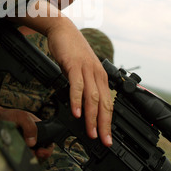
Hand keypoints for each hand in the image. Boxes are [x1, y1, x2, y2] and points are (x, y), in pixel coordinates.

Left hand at [0, 103, 53, 159]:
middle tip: (34, 155)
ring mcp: (25, 147)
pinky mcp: (17, 152)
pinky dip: (21, 160)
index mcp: (38, 130)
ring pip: (32, 158)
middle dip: (39, 156)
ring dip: (29, 158)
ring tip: (22, 154)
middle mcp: (33, 140)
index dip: (48, 149)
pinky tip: (16, 156)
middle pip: (42, 152)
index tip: (40, 151)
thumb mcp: (22, 116)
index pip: (49, 142)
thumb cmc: (9, 116)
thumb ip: (29, 126)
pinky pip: (22, 160)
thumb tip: (32, 143)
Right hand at [11, 0, 112, 145]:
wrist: (62, 29)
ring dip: (92, 117)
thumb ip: (84, 86)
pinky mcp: (74, 65)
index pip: (108, 104)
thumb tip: (82, 107)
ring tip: (91, 132)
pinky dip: (77, 100)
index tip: (107, 139)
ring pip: (93, 97)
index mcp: (100, 77)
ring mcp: (87, 69)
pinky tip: (76, 112)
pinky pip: (77, 85)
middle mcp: (97, 74)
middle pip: (104, 103)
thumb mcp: (82, 70)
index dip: (108, 123)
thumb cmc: (72, 51)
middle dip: (104, 125)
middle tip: (103, 141)